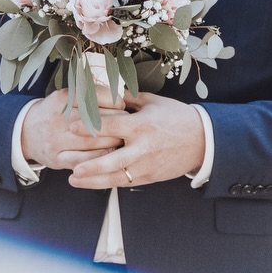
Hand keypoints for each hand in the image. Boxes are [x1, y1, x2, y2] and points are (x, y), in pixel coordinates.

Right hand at [19, 87, 125, 170]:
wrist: (26, 132)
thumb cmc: (55, 112)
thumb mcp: (66, 96)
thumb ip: (88, 94)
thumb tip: (120, 95)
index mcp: (63, 98)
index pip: (95, 96)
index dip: (114, 101)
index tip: (122, 105)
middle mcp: (59, 118)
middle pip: (96, 120)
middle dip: (117, 123)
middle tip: (127, 124)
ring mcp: (57, 140)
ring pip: (92, 141)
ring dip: (112, 141)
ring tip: (122, 139)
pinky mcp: (57, 158)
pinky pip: (82, 161)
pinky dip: (99, 159)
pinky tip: (109, 155)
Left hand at [67, 93, 204, 189]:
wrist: (202, 140)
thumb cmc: (176, 116)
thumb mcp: (153, 102)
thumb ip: (127, 98)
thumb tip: (104, 89)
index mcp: (142, 125)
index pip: (112, 126)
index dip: (90, 126)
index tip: (72, 126)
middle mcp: (143, 147)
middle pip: (112, 159)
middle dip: (89, 164)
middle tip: (69, 165)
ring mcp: (146, 165)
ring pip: (116, 177)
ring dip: (93, 180)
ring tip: (73, 179)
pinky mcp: (149, 177)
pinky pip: (125, 183)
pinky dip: (107, 184)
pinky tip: (91, 183)